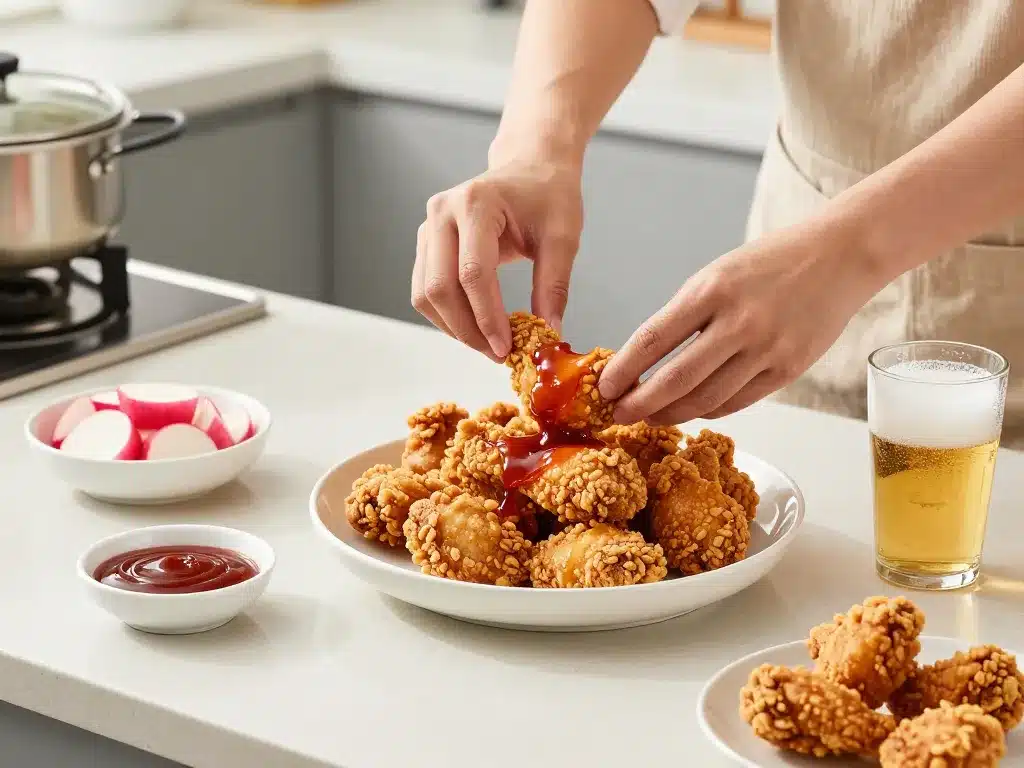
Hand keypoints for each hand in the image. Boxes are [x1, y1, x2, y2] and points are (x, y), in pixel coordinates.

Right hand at [412, 155, 583, 360]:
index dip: (487, 317)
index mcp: (476, 203)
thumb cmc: (548, 195)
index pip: (473, 273)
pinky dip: (447, 316)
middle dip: (468, 329)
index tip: (507, 348)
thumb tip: (548, 331)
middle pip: (439, 287)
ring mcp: (428, 227)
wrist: (531, 168)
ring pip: (425, 293)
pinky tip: (475, 327)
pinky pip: (424, 290)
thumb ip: (554, 284)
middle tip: (498, 354)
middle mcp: (442, 212)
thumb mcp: (563, 237)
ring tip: (488, 344)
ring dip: (454, 327)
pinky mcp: (426, 243)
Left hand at [599, 217, 881, 424]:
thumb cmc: (771, 263)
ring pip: (706, 399)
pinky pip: (737, 401)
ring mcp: (767, 349)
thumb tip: (644, 361)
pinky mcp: (788, 370)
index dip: (623, 369)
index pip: (653, 338)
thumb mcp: (717, 275)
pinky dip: (707, 410)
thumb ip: (684, 315)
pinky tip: (689, 410)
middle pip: (676, 378)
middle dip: (640, 403)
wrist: (841, 257)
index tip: (603, 387)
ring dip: (672, 413)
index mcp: (712, 290)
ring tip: (651, 417)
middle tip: (619, 415)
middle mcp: (739, 322)